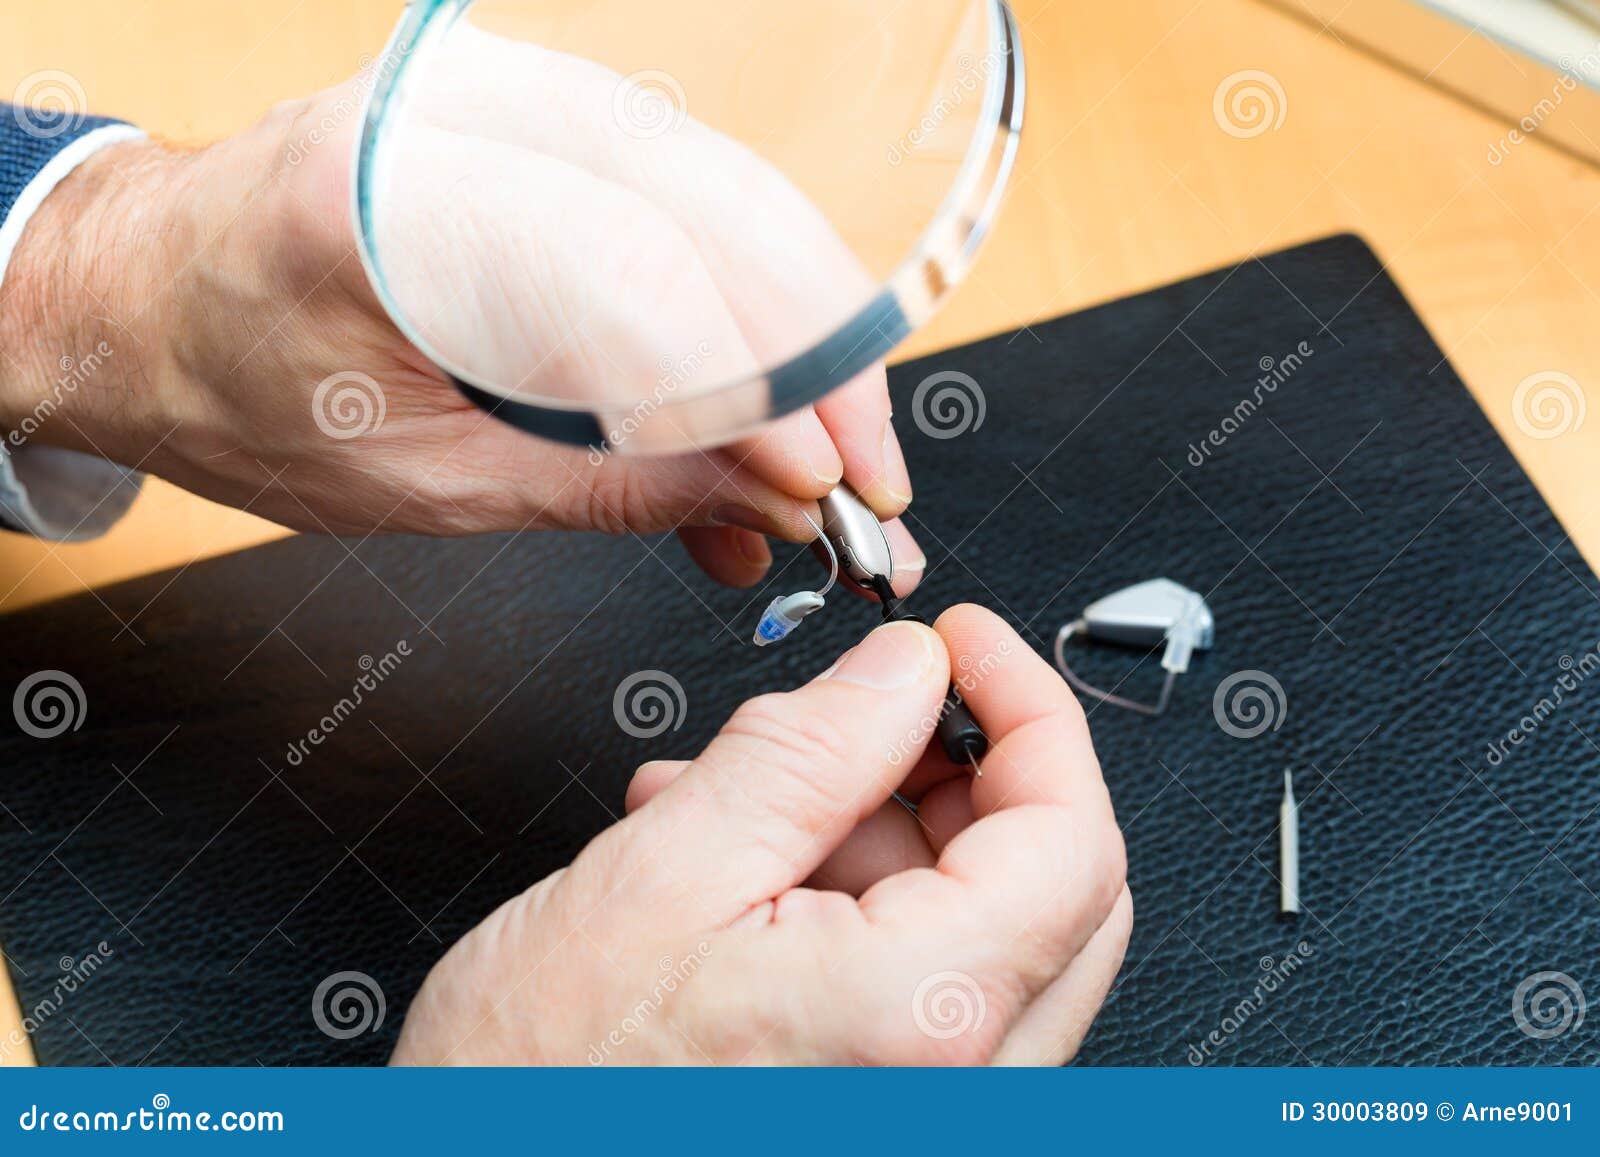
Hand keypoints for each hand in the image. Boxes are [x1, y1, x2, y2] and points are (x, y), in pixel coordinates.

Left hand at [0, 34, 920, 592]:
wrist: (153, 301)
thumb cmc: (242, 392)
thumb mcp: (427, 486)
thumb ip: (616, 485)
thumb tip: (774, 500)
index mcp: (377, 206)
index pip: (621, 276)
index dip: (748, 389)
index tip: (824, 492)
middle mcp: (447, 115)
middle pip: (702, 208)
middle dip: (814, 359)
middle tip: (870, 484)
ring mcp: (497, 96)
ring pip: (720, 193)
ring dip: (803, 334)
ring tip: (834, 461)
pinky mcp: (536, 113)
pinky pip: (688, 197)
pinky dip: (750, 306)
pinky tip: (773, 408)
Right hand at [392, 606, 1130, 1065]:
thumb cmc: (543, 1089)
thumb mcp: (665, 875)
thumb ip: (808, 753)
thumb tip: (904, 671)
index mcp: (924, 1018)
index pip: (1072, 834)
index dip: (1030, 707)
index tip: (966, 646)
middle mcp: (955, 1084)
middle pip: (1050, 882)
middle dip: (963, 768)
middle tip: (875, 711)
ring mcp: (926, 1104)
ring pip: (985, 925)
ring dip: (883, 830)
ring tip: (745, 794)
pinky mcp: (881, 1105)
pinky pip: (923, 980)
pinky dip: (856, 898)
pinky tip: (745, 863)